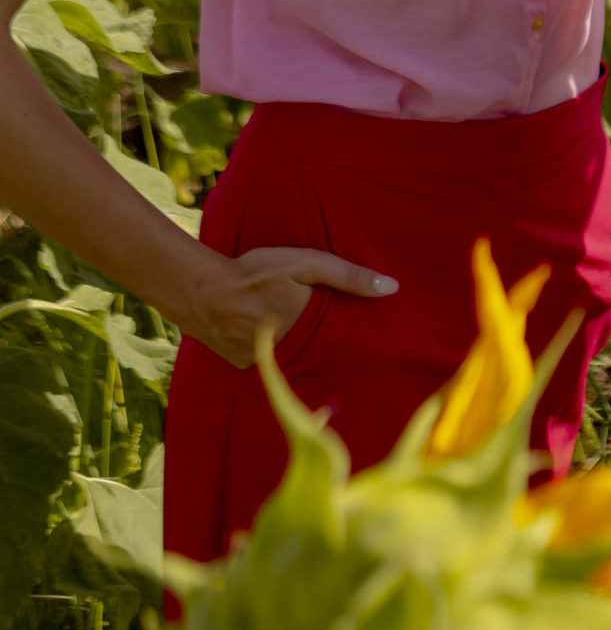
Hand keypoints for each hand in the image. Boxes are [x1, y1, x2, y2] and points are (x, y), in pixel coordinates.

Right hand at [190, 245, 397, 370]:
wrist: (200, 291)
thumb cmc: (255, 272)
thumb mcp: (306, 264)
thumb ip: (348, 276)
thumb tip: (392, 288)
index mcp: (311, 328)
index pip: (345, 340)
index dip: (357, 341)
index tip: (377, 344)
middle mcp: (293, 351)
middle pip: (321, 353)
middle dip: (333, 350)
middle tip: (346, 347)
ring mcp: (267, 363)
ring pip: (296, 359)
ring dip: (303, 352)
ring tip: (311, 346)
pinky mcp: (246, 365)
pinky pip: (271, 362)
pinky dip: (276, 352)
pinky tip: (272, 339)